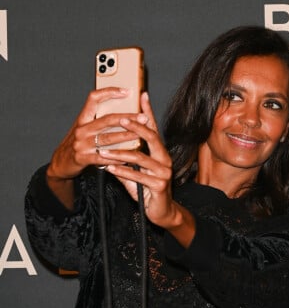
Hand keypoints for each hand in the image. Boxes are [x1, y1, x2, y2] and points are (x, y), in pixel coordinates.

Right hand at [46, 87, 140, 206]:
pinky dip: (118, 157)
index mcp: (82, 118)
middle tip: (143, 117)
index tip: (126, 91)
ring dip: (126, 136)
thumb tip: (125, 111)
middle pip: (107, 119)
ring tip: (140, 135)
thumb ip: (99, 120)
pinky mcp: (83, 158)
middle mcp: (81, 129)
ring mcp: (81, 144)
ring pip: (108, 138)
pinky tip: (129, 156)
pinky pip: (104, 157)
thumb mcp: (85, 128)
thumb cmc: (78, 143)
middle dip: (127, 117)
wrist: (60, 163)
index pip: (94, 98)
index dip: (109, 92)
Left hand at [98, 92, 178, 228]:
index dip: (148, 111)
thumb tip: (109, 148)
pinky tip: (110, 169)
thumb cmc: (148, 189)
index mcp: (159, 152)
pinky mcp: (159, 185)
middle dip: (135, 127)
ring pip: (140, 158)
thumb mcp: (136, 172)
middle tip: (121, 119)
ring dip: (120, 153)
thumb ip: (125, 160)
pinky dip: (122, 172)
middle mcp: (164, 158)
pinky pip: (138, 176)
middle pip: (151, 137)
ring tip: (103, 151)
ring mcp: (163, 172)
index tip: (142, 95)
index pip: (153, 127)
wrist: (162, 211)